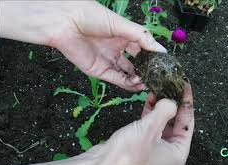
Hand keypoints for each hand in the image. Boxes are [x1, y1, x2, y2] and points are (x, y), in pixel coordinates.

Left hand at [51, 2, 167, 90]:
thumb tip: (162, 50)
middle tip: (156, 76)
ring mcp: (108, 60)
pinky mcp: (99, 71)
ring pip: (127, 74)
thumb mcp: (122, 25)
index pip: (142, 49)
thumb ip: (143, 38)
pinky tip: (137, 84)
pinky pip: (116, 79)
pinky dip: (127, 83)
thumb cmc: (92, 16)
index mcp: (123, 36)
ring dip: (138, 79)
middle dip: (146, 70)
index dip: (152, 56)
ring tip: (147, 82)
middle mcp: (117, 49)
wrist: (65, 22)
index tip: (163, 64)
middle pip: (135, 63)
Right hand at [86, 83, 193, 164]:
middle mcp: (168, 151)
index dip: (187, 102)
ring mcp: (154, 147)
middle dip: (173, 102)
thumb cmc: (127, 157)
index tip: (185, 86)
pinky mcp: (141, 142)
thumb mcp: (150, 129)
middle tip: (173, 84)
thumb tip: (171, 101)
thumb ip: (164, 111)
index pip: (187, 122)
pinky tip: (150, 98)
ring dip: (161, 105)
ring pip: (162, 121)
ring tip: (161, 88)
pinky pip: (150, 124)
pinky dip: (150, 111)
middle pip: (176, 122)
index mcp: (177, 153)